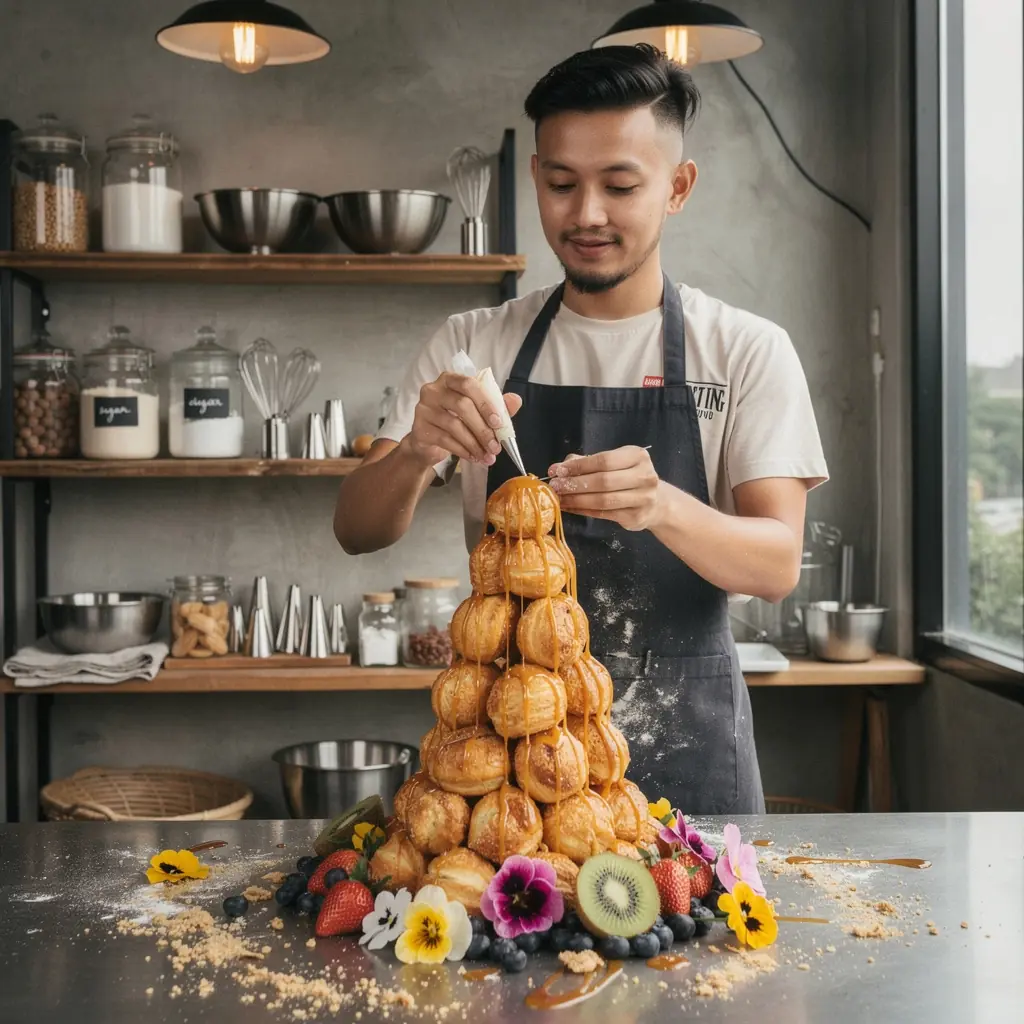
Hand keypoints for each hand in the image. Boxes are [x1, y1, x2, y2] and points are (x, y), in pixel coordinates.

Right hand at [401, 373, 522, 467]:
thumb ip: (496, 404)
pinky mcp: (419, 429)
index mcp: (450, 379)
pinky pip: (445, 440)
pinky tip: (473, 457)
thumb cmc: (455, 420)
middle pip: (462, 406)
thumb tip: (516, 400)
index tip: (498, 422)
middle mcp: (433, 390)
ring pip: (454, 425)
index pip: (468, 384)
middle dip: (482, 429)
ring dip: (474, 443)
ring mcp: (423, 409)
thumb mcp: (477, 411)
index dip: (485, 403)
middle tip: (496, 446)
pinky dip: (462, 451)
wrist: (428, 442)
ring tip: (487, 456)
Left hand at [547, 446, 661, 530]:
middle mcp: (645, 476)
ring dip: (576, 499)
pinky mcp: (636, 517)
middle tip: (555, 486)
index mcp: (637, 456)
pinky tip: (569, 507)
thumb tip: (558, 467)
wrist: (656, 502)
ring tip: (559, 498)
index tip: (558, 470)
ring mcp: (643, 498)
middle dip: (575, 484)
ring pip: (603, 500)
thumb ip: (587, 462)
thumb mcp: (613, 463)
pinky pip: (603, 514)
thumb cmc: (628, 478)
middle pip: (603, 481)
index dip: (579, 466)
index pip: (604, 460)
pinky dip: (582, 511)